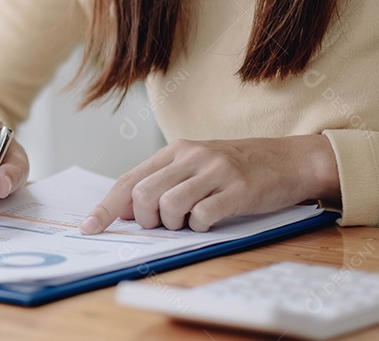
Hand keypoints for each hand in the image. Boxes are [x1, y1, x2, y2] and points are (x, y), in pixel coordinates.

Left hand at [79, 136, 339, 233]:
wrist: (289, 160)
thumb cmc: (237, 168)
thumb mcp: (195, 166)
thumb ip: (162, 182)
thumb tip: (124, 210)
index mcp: (175, 151)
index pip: (128, 180)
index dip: (106, 207)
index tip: (89, 227)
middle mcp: (191, 156)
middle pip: (143, 194)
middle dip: (145, 219)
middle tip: (163, 223)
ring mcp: (215, 171)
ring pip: (168, 205)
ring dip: (173, 223)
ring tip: (189, 219)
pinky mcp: (238, 189)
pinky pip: (202, 215)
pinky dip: (200, 225)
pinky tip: (211, 218)